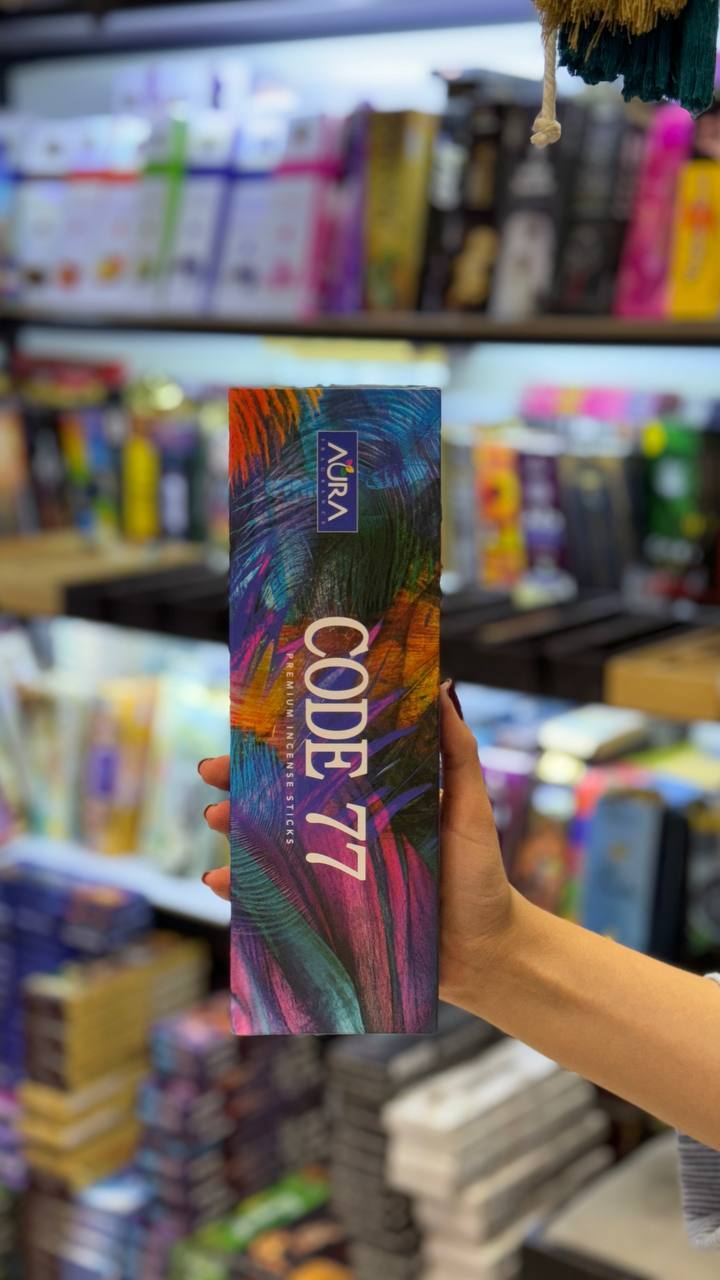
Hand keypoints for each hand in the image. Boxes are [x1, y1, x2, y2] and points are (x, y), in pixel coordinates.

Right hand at [198, 682, 512, 1007]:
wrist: (489, 953)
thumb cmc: (481, 875)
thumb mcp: (471, 808)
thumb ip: (457, 753)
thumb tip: (439, 687)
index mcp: (370, 802)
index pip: (317, 766)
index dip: (280, 746)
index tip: (246, 727)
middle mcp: (343, 835)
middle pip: (281, 802)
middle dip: (239, 784)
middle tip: (213, 773)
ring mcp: (331, 878)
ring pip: (269, 848)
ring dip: (233, 831)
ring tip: (216, 818)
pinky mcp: (325, 921)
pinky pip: (275, 905)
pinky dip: (241, 894)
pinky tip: (219, 883)